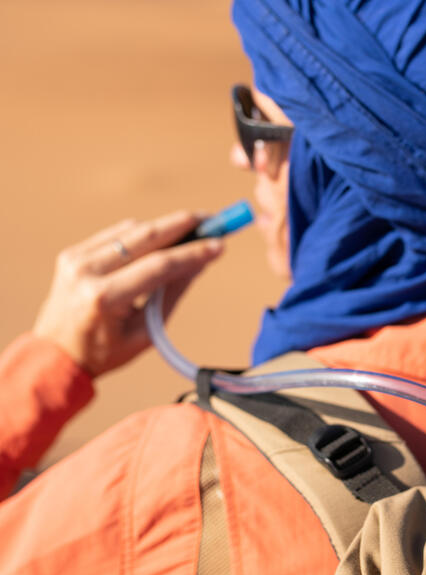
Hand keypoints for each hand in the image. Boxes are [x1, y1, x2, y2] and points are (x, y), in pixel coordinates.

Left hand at [32, 210, 224, 377]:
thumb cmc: (105, 351)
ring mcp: (76, 259)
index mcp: (105, 298)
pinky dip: (141, 234)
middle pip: (145, 237)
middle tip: (212, 220)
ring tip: (192, 230)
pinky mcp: (72, 253)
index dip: (193, 252)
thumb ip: (173, 293)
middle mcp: (87, 272)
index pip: (159, 266)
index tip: (220, 244)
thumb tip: (201, 261)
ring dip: (163, 228)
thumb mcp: (146, 331)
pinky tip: (161, 238)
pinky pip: (115, 234)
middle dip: (182, 225)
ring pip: (131, 231)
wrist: (55, 355)